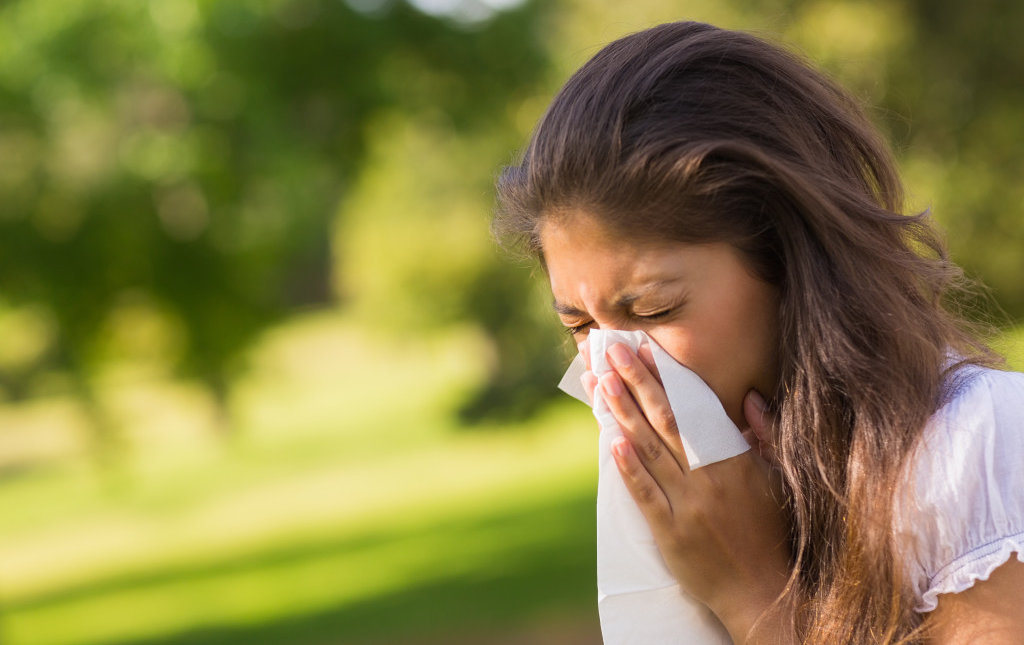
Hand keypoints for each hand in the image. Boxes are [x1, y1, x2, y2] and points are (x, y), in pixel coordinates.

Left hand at [587, 342, 795, 643]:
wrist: (761, 590)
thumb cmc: (770, 531)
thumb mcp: (777, 478)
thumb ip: (766, 435)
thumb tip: (751, 398)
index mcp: (735, 460)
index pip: (694, 408)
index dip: (667, 378)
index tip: (645, 350)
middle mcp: (710, 477)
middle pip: (666, 420)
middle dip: (636, 381)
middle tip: (611, 350)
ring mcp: (689, 505)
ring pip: (649, 450)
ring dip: (623, 413)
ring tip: (601, 381)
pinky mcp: (671, 533)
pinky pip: (646, 495)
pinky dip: (629, 468)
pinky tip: (612, 441)